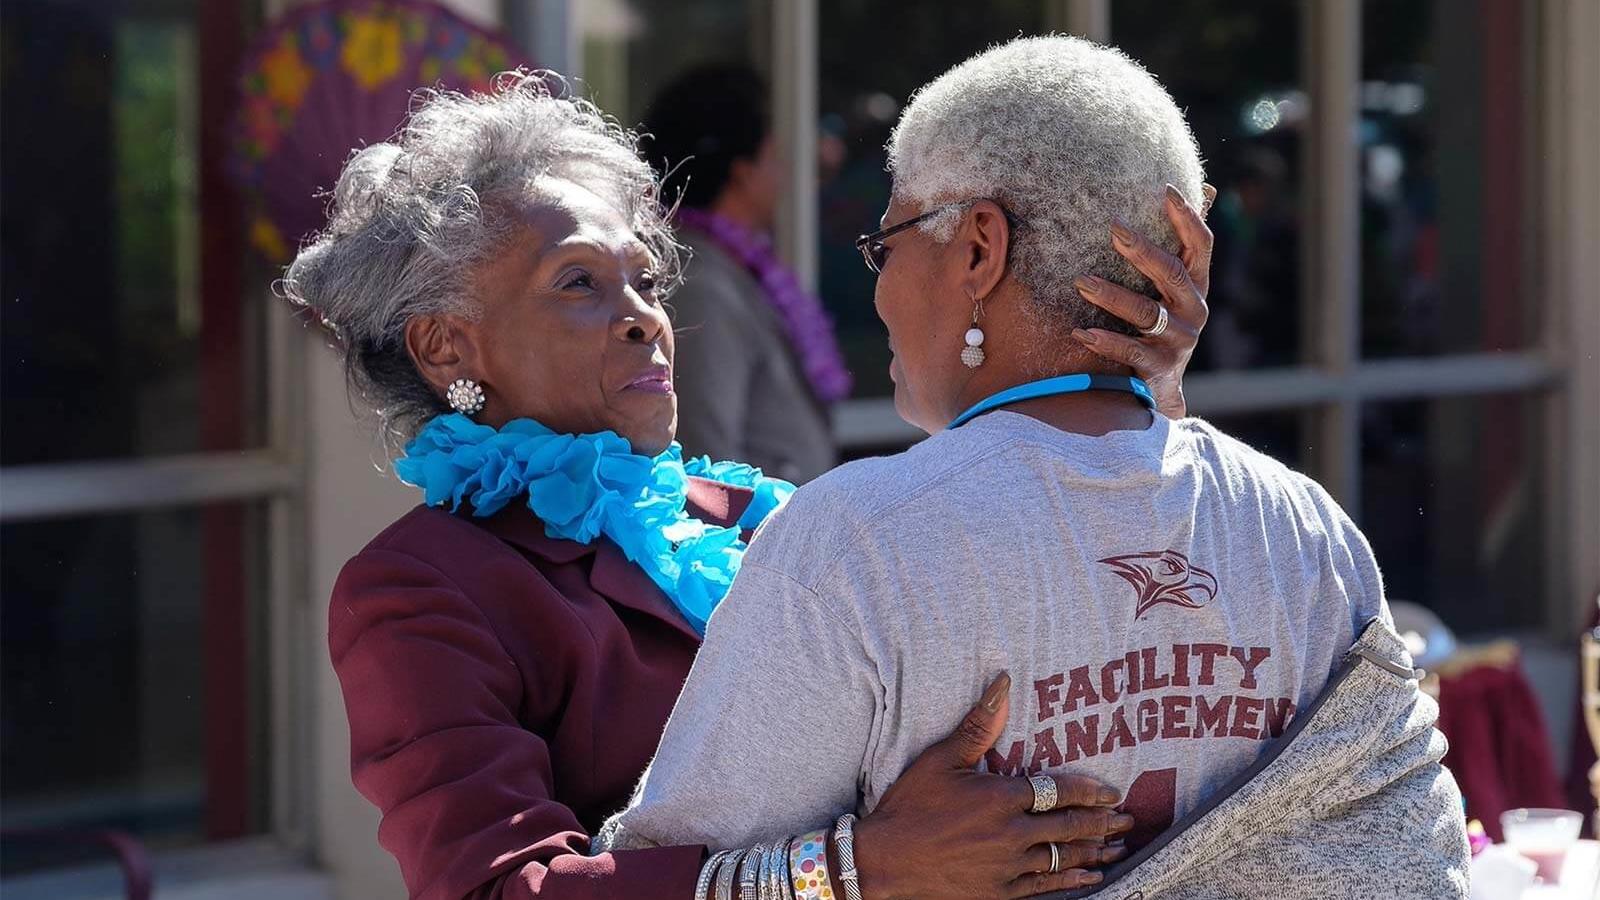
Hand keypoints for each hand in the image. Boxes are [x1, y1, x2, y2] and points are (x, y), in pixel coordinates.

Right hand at [850, 673, 1131, 898]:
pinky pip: (1047, 888)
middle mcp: (1012, 833)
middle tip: (1128, 818)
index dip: (1090, 791)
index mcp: (1001, 797)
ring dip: (1095, 851)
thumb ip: (978, 725)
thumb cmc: (910, 806)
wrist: (883, 862)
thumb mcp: (941, 760)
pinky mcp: (1001, 892)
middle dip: (1104, 821)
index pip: (1058, 791)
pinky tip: (1092, 878)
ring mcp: (1008, 866)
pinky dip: (1073, 882)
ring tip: (1118, 846)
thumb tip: (1003, 683)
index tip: (1112, 791)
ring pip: (1064, 858)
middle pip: (1070, 826)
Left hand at [1071, 183, 1215, 418]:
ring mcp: (1179, 341)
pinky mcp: (1159, 368)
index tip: (1165, 189)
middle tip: (1113, 229)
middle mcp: (1194, 310)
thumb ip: (1181, 244)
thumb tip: (1206, 188)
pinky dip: (1104, 341)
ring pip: (1147, 314)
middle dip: (1142, 251)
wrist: (1160, 391)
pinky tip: (1079, 333)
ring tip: (1080, 282)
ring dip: (1112, 296)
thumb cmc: (1161, 325)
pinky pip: (1130, 352)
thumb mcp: (1174, 287)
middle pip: (1171, 274)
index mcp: (1197, 284)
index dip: (1187, 217)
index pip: (1200, 245)